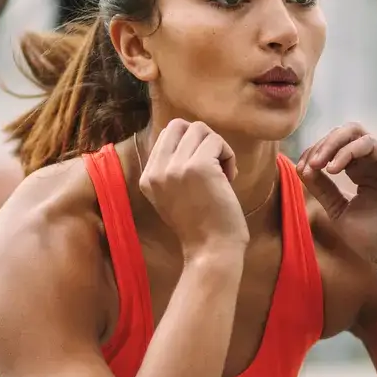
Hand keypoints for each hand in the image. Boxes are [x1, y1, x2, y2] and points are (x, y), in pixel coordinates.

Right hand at [137, 121, 246, 254]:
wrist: (211, 251)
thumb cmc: (201, 225)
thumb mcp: (172, 196)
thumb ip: (171, 169)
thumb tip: (188, 136)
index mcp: (147, 177)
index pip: (167, 135)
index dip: (190, 146)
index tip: (201, 172)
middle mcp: (156, 170)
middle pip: (180, 125)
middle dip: (202, 139)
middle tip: (213, 164)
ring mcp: (175, 167)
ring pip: (200, 130)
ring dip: (217, 148)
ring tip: (222, 174)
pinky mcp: (198, 167)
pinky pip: (217, 141)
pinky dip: (229, 156)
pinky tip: (229, 179)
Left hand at [296, 123, 376, 267]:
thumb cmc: (370, 237)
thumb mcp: (337, 208)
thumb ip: (322, 187)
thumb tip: (300, 167)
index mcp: (361, 170)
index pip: (335, 147)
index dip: (315, 152)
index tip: (301, 169)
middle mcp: (374, 161)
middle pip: (344, 133)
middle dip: (321, 144)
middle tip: (309, 163)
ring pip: (355, 132)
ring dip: (331, 144)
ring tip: (317, 164)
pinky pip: (368, 143)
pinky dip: (347, 151)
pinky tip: (333, 169)